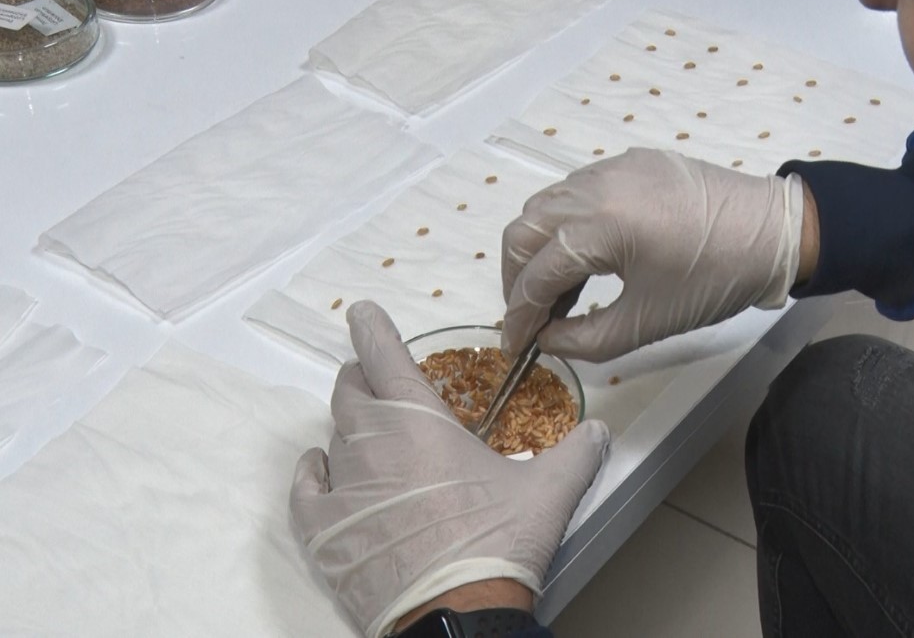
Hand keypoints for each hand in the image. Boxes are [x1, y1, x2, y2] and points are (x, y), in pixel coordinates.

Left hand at [289, 301, 608, 637]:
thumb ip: (577, 453)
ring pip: (333, 437)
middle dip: (362, 380)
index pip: (383, 354)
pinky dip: (312, 472)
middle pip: (350, 392)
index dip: (371, 328)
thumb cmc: (498, 544)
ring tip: (370, 438)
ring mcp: (342, 487)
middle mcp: (372, 442)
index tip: (360, 312)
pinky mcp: (323, 530)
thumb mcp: (550, 491)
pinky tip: (319, 469)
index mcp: (419, 420)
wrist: (456, 613)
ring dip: (350, 430)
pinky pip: (304, 488)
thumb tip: (600, 432)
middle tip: (379, 386)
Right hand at [502, 148, 805, 361]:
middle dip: (517, 279)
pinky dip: (565, 225)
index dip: (519, 316)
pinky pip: (576, 191)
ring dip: (538, 249)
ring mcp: (610, 168)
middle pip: (524, 231)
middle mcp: (593, 186)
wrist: (775, 233)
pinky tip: (586, 257)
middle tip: (529, 318)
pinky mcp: (631, 162)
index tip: (517, 347)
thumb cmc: (714, 280)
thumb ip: (585, 339)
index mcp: (596, 226)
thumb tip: (548, 339)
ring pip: (546, 206)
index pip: (534, 275)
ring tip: (557, 292)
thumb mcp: (646, 323)